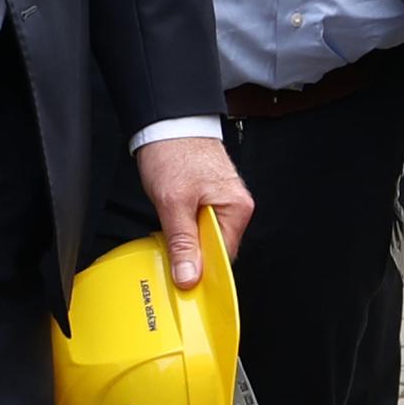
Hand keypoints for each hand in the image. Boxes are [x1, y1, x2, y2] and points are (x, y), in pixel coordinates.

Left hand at [132, 135, 252, 289]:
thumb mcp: (172, 202)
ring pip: (206, 238)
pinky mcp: (210, 198)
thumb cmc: (174, 151)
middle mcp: (235, 206)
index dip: (204, 271)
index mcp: (236, 208)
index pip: (225, 256)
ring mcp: (223, 202)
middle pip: (216, 249)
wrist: (167, 122)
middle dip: (193, 256)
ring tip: (168, 231)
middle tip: (170, 253)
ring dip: (186, 242)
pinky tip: (171, 225)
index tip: (185, 281)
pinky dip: (185, 230)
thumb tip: (189, 275)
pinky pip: (201, 226)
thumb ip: (182, 242)